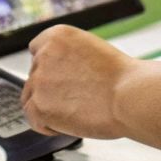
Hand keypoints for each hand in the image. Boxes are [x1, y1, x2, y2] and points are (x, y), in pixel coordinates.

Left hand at [21, 25, 135, 138]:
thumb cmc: (122, 78)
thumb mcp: (93, 50)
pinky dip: (47, 125)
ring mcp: (39, 81)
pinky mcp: (39, 106)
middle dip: (51, 89)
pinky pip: (33, 118)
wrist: (129, 95)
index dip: (50, 68)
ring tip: (74, 113)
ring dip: (47, 107)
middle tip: (76, 99)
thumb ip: (70, 58)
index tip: (61, 78)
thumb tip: (61, 75)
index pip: (37, 50)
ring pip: (31, 98)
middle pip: (35, 76)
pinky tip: (67, 124)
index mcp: (57, 36)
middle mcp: (44, 55)